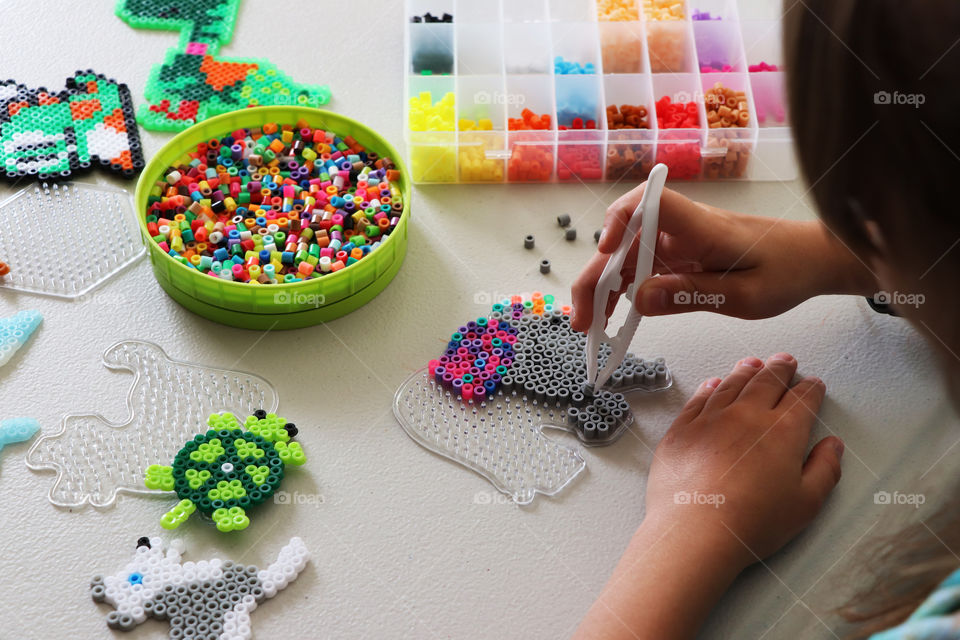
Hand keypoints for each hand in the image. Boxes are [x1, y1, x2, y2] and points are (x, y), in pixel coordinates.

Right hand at [570, 183, 875, 330]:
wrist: (812, 260)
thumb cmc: (787, 271)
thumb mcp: (745, 296)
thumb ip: (693, 295)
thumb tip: (638, 298)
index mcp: (701, 227)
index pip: (650, 204)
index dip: (618, 222)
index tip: (604, 253)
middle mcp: (681, 227)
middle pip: (623, 239)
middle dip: (595, 276)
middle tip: (581, 318)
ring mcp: (677, 241)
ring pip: (624, 257)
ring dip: (601, 288)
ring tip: (588, 326)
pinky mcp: (677, 256)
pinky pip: (639, 269)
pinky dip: (621, 291)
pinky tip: (610, 316)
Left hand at [645, 353, 841, 566]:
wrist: (695, 530)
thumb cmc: (752, 522)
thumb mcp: (805, 504)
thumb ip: (824, 470)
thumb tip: (833, 446)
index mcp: (782, 432)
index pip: (802, 400)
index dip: (810, 389)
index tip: (814, 383)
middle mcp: (746, 416)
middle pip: (766, 383)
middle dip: (779, 369)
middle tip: (785, 360)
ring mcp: (710, 419)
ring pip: (731, 385)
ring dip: (746, 371)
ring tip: (753, 363)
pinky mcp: (681, 430)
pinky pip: (698, 400)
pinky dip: (709, 388)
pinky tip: (713, 383)